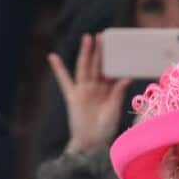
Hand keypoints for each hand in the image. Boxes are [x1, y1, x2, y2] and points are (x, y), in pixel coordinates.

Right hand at [48, 33, 130, 153]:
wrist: (91, 144)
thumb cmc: (105, 129)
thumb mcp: (114, 110)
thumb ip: (117, 94)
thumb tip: (126, 77)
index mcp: (109, 91)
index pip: (112, 71)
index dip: (114, 59)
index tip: (119, 45)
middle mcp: (96, 88)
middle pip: (98, 65)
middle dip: (100, 51)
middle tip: (103, 35)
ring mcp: (84, 90)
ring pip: (84, 68)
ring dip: (85, 53)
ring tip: (87, 38)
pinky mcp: (72, 96)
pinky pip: (64, 81)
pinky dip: (58, 69)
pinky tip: (53, 57)